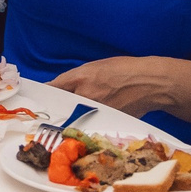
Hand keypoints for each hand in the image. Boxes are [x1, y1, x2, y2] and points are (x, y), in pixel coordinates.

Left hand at [50, 55, 190, 120]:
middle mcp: (86, 94)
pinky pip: (90, 125)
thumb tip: (65, 87)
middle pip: (61, 106)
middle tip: (49, 113)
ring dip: (69, 120)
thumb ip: (80, 77)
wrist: (151, 82)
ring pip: (75, 118)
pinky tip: (86, 126)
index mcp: (82, 76)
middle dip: (55, 110)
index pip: (54, 86)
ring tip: (67, 122)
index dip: (45, 93)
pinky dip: (87, 125)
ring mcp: (96, 110)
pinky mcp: (107, 121)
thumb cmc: (126, 69)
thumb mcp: (98, 66)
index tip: (39, 97)